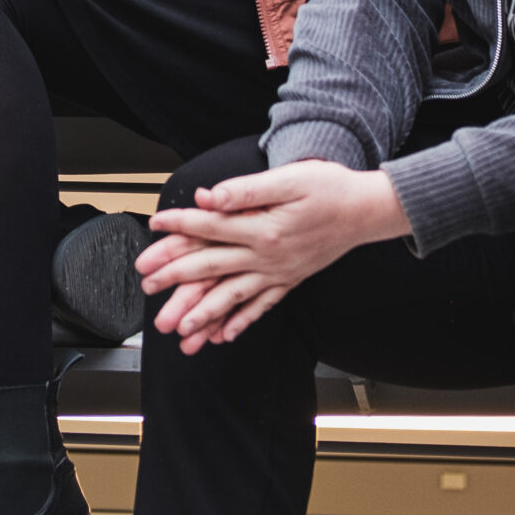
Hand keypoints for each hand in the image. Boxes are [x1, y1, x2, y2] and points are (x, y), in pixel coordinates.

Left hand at [136, 161, 408, 353]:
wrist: (367, 211)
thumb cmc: (330, 188)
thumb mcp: (290, 178)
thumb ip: (246, 190)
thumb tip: (209, 198)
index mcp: (264, 229)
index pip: (210, 228)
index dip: (179, 225)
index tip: (154, 224)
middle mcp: (268, 257)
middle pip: (213, 267)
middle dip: (176, 276)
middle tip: (146, 282)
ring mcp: (280, 273)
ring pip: (234, 297)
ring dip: (204, 313)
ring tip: (180, 329)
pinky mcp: (290, 280)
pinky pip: (262, 306)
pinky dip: (242, 322)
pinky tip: (225, 335)